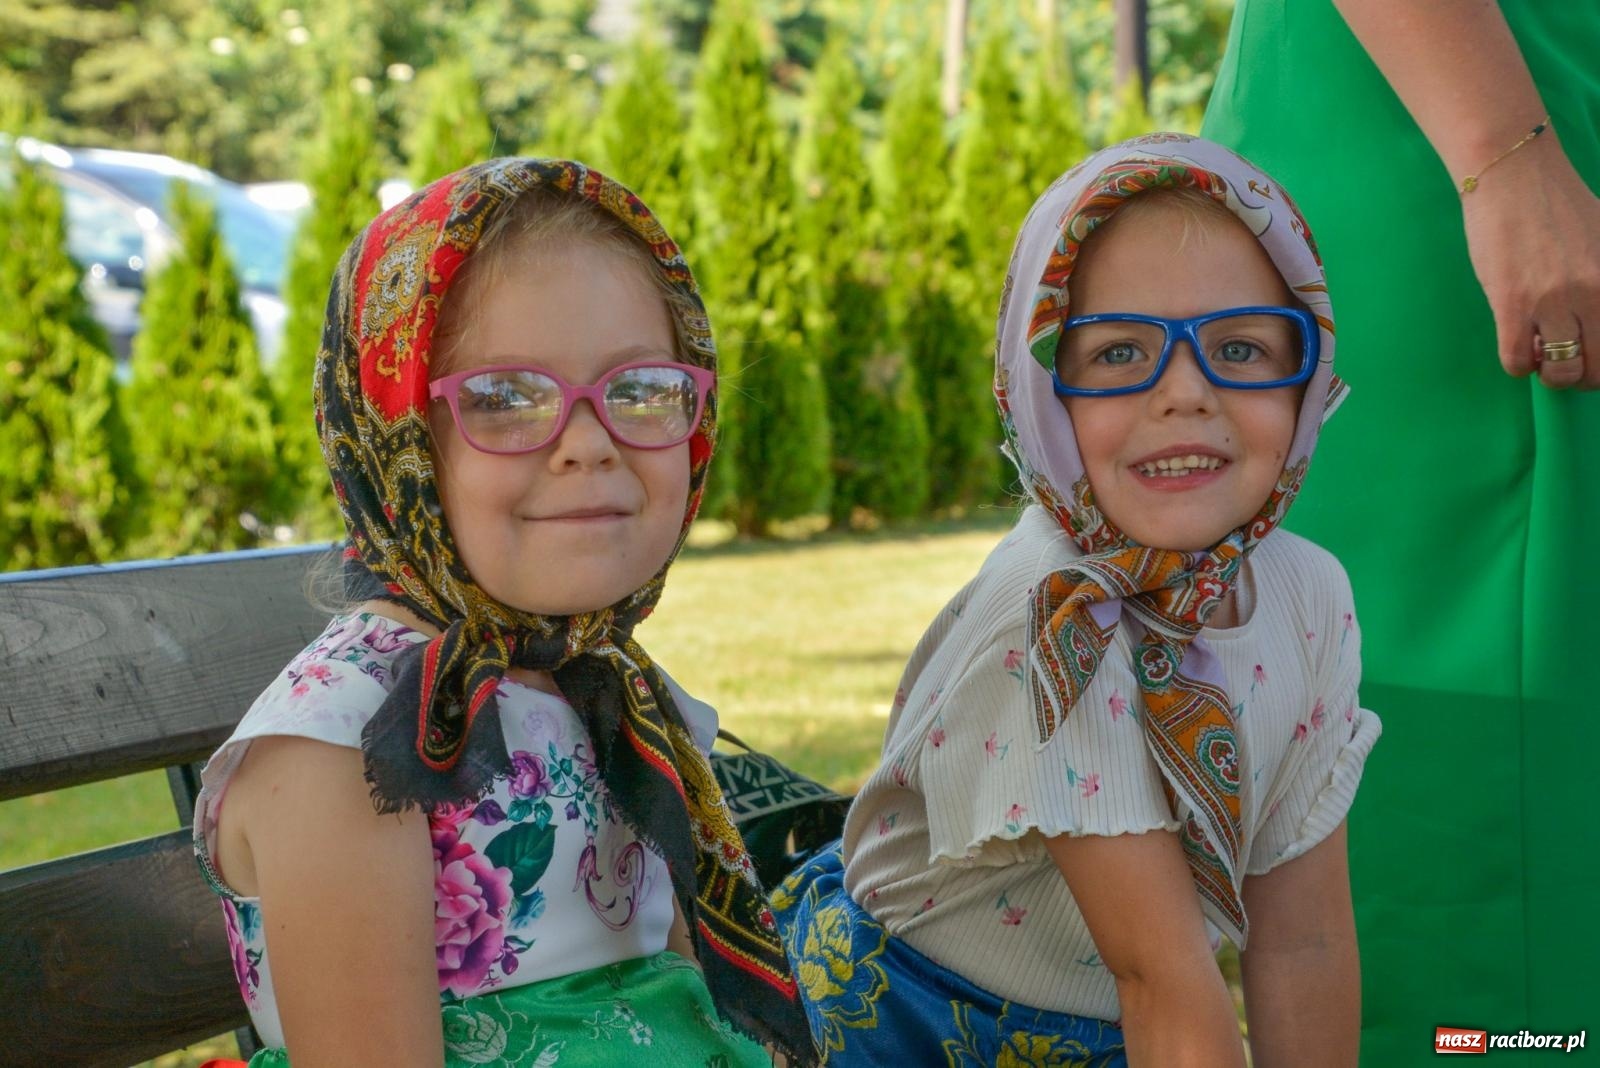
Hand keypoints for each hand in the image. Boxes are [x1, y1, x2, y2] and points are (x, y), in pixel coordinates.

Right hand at [1460, 136, 1599, 390]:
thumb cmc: (1559, 203)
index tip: (1591, 352)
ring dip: (1550, 374)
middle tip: (1566, 363)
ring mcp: (1553, 299)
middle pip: (1596, 367)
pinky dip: (1517, 364)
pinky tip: (1516, 346)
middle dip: (1581, 376)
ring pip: (1560, 370)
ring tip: (1539, 356)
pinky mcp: (1512, 302)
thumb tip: (1595, 314)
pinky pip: (1516, 359)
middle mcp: (1594, 292)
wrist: (1514, 175)